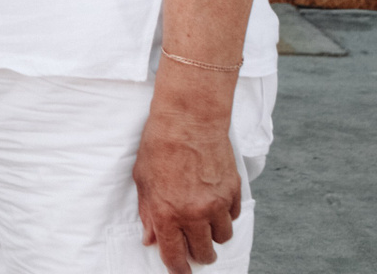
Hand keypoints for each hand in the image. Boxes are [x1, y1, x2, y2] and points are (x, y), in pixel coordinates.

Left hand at [134, 105, 240, 272]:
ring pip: (223, 237)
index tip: (180, 271)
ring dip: (214, 235)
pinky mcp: (233, 191)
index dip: (178, 268)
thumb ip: (148, 212)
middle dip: (200, 255)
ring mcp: (217, 203)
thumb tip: (151, 238)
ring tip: (206, 223)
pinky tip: (216, 203)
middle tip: (196, 249)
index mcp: (167, 213)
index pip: (175, 255)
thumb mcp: (143, 180)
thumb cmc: (160, 145)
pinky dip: (226, 215)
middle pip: (204, 253)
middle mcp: (194, 213)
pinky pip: (234, 216)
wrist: (189, 119)